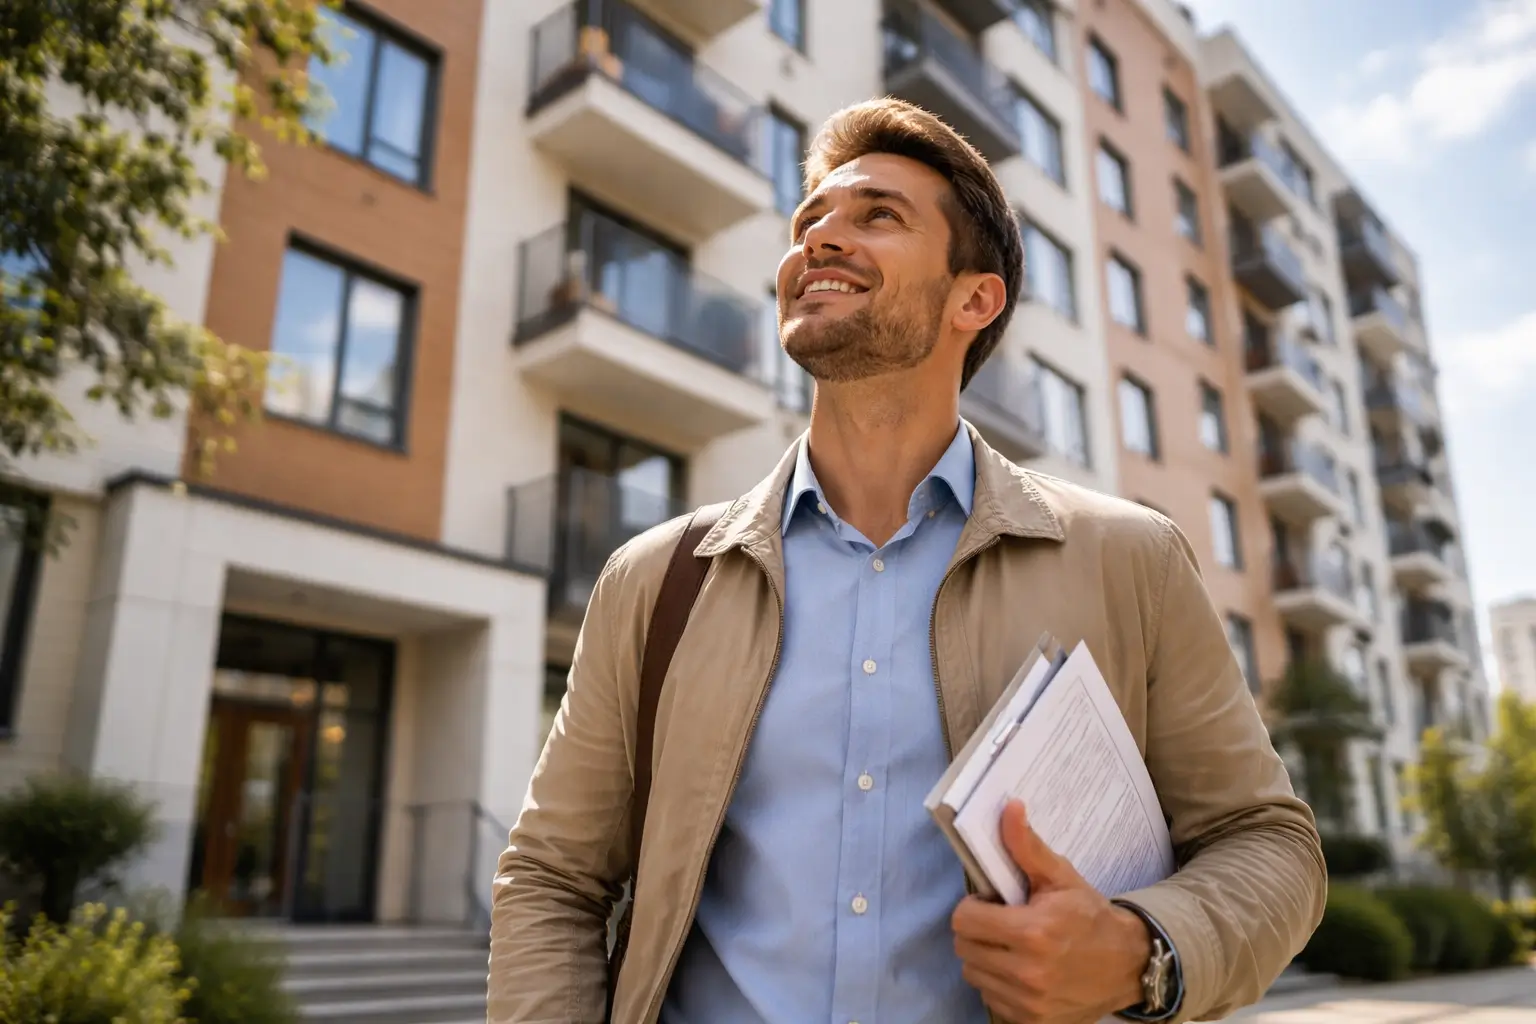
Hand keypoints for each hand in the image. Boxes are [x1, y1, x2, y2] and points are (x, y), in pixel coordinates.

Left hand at [951, 800, 1151, 1023]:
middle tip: (1001, 923)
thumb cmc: (1089, 915)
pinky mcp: (1033, 1022)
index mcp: (1033, 932)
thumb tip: (1009, 808)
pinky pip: (991, 999)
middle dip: (977, 931)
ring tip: (1012, 946)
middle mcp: (1028, 972)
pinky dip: (999, 984)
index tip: (993, 904)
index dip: (974, 907)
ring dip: (985, 958)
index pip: (965, 920)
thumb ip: (1027, 847)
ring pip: (974, 974)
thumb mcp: (1061, 877)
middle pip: (964, 948)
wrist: (1129, 964)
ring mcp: (1030, 1002)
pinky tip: (1021, 971)